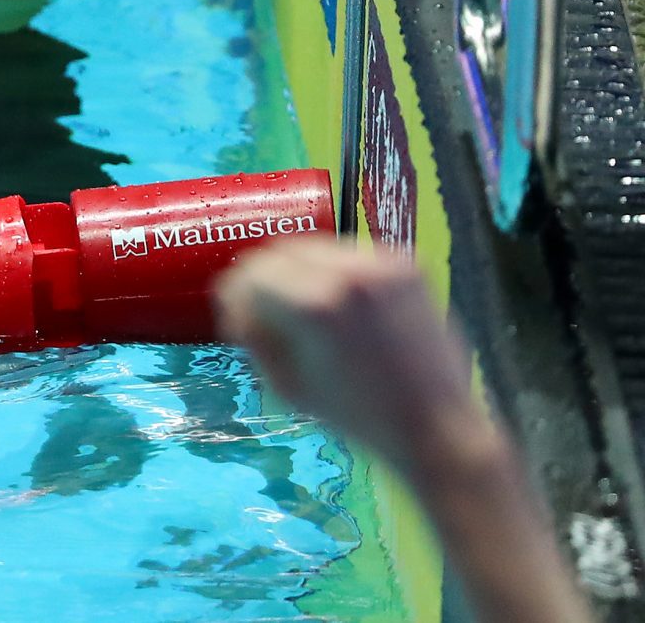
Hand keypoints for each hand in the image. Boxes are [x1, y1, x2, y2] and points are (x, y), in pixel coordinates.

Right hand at [215, 238, 497, 481]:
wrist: (438, 427)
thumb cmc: (358, 417)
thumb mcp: (286, 383)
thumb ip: (254, 335)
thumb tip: (240, 304)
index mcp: (312, 305)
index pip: (248, 275)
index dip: (236, 298)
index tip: (240, 319)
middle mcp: (346, 273)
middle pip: (278, 252)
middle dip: (265, 280)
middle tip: (269, 312)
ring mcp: (380, 264)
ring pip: (314, 247)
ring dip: (301, 272)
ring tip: (311, 309)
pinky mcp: (407, 265)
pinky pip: (351, 254)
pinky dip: (338, 272)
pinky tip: (346, 304)